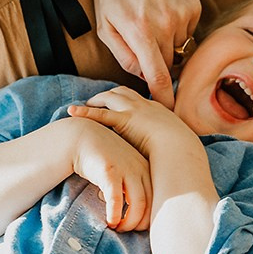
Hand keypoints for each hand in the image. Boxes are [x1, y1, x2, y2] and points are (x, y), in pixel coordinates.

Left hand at [68, 86, 191, 160]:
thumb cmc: (180, 153)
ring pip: (111, 97)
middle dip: (110, 95)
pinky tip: (72, 111)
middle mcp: (145, 105)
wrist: (180, 150)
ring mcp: (135, 110)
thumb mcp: (175, 147)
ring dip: (97, 99)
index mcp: (158, 111)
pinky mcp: (124, 119)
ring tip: (85, 105)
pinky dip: (85, 111)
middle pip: (124, 92)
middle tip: (98, 101)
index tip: (120, 104)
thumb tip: (164, 161)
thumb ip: (166, 149)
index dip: (127, 100)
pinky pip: (101, 113)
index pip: (139, 100)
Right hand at [68, 115, 152, 229]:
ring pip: (137, 205)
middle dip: (138, 223)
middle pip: (150, 205)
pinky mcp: (110, 171)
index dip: (148, 217)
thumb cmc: (102, 158)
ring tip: (117, 228)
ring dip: (128, 222)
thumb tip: (135, 215)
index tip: (136, 227)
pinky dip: (115, 213)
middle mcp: (141, 169)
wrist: (82, 137)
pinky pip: (116, 199)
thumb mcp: (122, 171)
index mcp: (147, 170)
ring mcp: (126, 169)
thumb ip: (131, 187)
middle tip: (125, 230)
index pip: (157, 200)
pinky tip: (110, 222)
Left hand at [93, 0, 200, 107]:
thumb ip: (124, 55)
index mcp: (140, 31)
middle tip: (142, 44)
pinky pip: (188, 32)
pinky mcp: (194, 6)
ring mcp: (183, 14)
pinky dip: (176, 29)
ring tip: (149, 21)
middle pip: (169, 64)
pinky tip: (161, 11)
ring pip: (179, 49)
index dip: (164, 99)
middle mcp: (166, 24)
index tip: (169, 114)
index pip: (158, 76)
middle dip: (157, 64)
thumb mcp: (104, 24)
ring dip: (166, 45)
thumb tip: (144, 77)